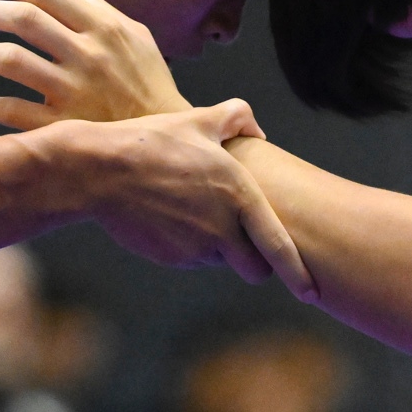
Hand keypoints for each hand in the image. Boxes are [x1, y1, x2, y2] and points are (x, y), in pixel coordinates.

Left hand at [0, 0, 189, 127]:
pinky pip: (17, 111)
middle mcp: (86, 54)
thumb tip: (83, 0)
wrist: (165, 143)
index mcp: (103, 29)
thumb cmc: (151, 90)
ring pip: (11, 61)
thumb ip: (111, 17)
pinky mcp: (64, 126)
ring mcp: (74, 90)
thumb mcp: (141, 44)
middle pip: (23, 20)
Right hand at [72, 103, 317, 299]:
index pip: (278, 246)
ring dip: (219, 249)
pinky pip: (193, 260)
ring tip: (193, 213)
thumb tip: (257, 128)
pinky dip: (191, 247)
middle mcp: (222, 228)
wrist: (99, 171)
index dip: (298, 273)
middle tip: (243, 240)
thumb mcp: (197, 120)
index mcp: (238, 194)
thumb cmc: (150, 142)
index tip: (312, 294)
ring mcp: (195, 248)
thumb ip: (236, 117)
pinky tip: (171, 218)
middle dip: (254, 261)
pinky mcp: (171, 258)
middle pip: (255, 268)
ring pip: (221, 262)